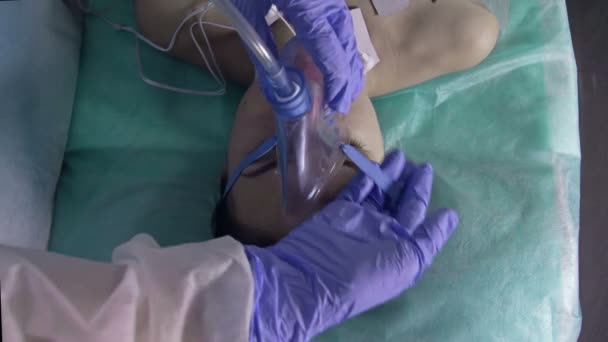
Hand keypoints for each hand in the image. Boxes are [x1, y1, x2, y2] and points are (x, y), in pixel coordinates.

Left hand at [230, 0, 363, 113]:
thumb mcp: (245, 9)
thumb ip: (260, 43)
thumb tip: (274, 77)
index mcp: (305, 3)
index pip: (328, 45)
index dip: (336, 76)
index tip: (337, 101)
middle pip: (345, 37)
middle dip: (347, 71)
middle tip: (343, 101)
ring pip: (345, 28)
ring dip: (346, 58)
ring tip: (344, 86)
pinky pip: (337, 18)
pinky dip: (340, 41)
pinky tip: (335, 58)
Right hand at [245, 151, 458, 341]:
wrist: (312, 277)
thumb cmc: (366, 274)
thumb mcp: (409, 262)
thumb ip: (430, 238)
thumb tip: (450, 216)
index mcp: (401, 248)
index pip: (420, 222)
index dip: (429, 205)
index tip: (436, 185)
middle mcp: (383, 233)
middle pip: (402, 204)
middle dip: (412, 185)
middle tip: (421, 165)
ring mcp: (362, 219)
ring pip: (381, 192)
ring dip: (392, 174)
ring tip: (402, 155)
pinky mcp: (341, 208)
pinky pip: (359, 188)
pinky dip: (368, 175)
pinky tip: (380, 161)